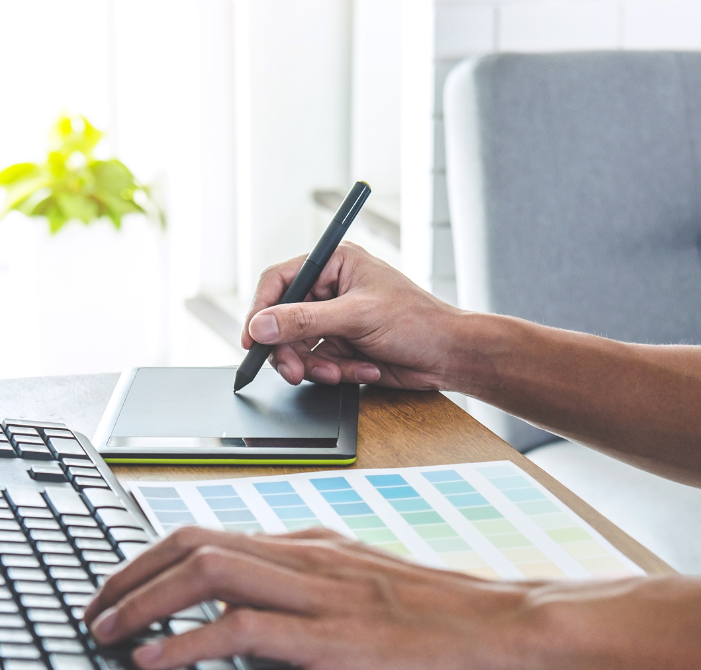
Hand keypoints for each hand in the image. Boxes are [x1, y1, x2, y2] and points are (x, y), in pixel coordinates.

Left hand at [84, 526, 541, 669]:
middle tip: (93, 611)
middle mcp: (302, 557)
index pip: (206, 534)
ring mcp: (316, 592)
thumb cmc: (439, 617)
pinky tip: (156, 661)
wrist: (506, 627)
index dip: (147, 559)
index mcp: (306, 545)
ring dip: (143, 602)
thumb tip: (249, 613)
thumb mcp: (360, 589)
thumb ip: (306, 591)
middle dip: (128, 575)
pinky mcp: (331, 634)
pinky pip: (241, 628)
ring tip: (106, 632)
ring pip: (205, 573)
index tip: (116, 587)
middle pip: (190, 543)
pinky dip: (187, 642)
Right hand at [241, 242, 462, 388]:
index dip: (260, 310)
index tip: (252, 339)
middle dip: (290, 350)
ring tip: (340, 371)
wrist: (448, 355)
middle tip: (294, 371)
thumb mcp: (356, 317)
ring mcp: (334, 321)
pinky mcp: (341, 347)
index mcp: (334, 265)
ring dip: (316, 366)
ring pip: (297, 349)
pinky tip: (363, 368)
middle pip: (282, 322)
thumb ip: (304, 321)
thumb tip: (261, 325)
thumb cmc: (416, 322)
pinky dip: (335, 372)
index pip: (280, 281)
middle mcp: (330, 291)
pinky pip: (317, 364)